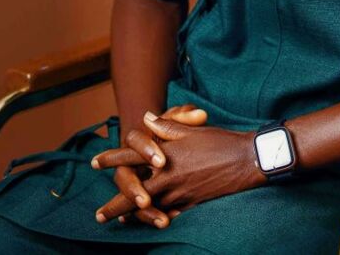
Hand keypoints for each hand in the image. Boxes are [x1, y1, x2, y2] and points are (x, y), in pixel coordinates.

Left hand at [93, 112, 262, 224]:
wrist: (245, 161)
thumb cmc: (219, 141)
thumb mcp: (191, 129)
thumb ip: (167, 126)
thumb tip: (147, 118)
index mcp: (165, 155)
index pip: (131, 157)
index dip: (111, 160)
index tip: (94, 162)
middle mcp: (168, 177)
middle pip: (133, 194)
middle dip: (115, 206)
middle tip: (99, 215)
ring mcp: (179, 193)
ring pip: (149, 208)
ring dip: (133, 215)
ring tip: (120, 222)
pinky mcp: (191, 203)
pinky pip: (169, 213)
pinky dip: (158, 217)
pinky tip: (153, 221)